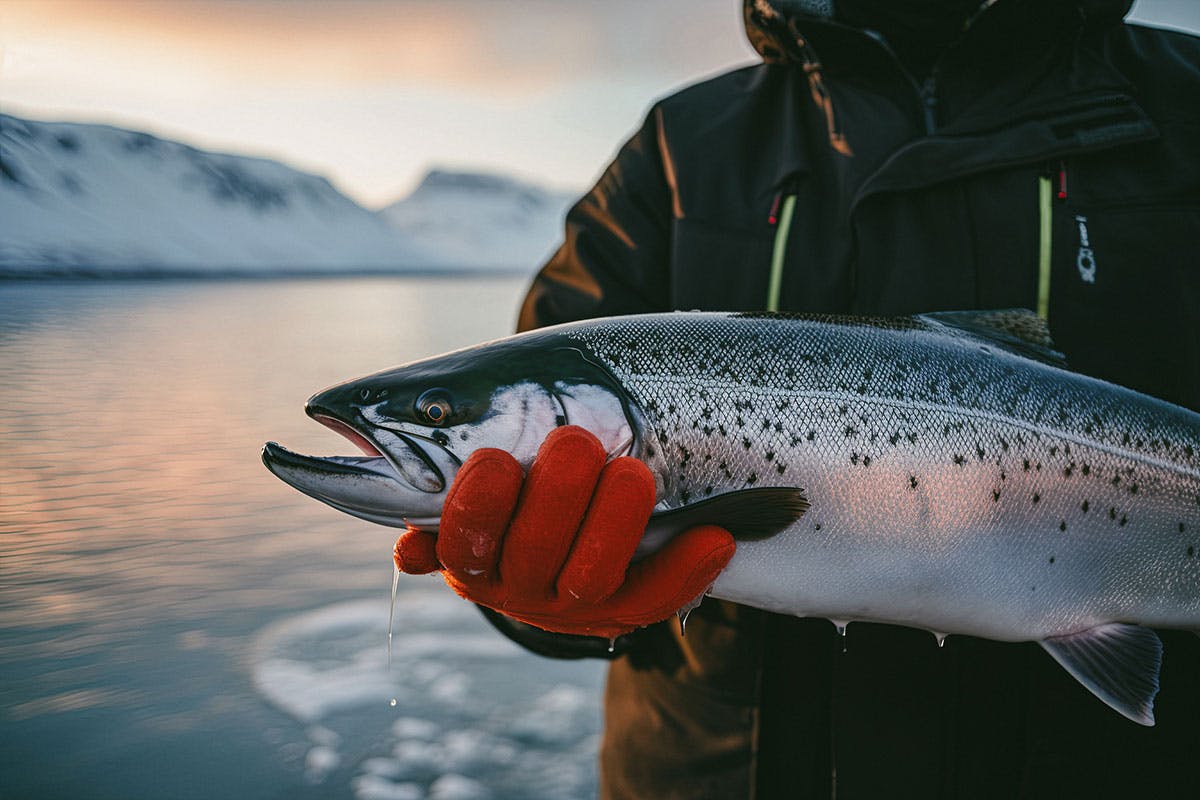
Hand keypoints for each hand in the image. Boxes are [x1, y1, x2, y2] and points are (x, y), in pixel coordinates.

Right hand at [393, 426, 734, 638]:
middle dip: (557, 495)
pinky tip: (718, 536)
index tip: (495, 460)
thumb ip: (438, 490)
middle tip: (577, 440)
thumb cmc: (507, 479)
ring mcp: (568, 603)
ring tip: (633, 471)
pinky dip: (687, 569)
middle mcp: (515, 588)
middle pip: (532, 554)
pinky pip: (653, 599)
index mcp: (469, 553)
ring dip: (614, 522)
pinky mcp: (620, 610)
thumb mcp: (463, 473)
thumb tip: (407, 553)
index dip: (477, 507)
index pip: (465, 542)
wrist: (545, 523)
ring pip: (590, 578)